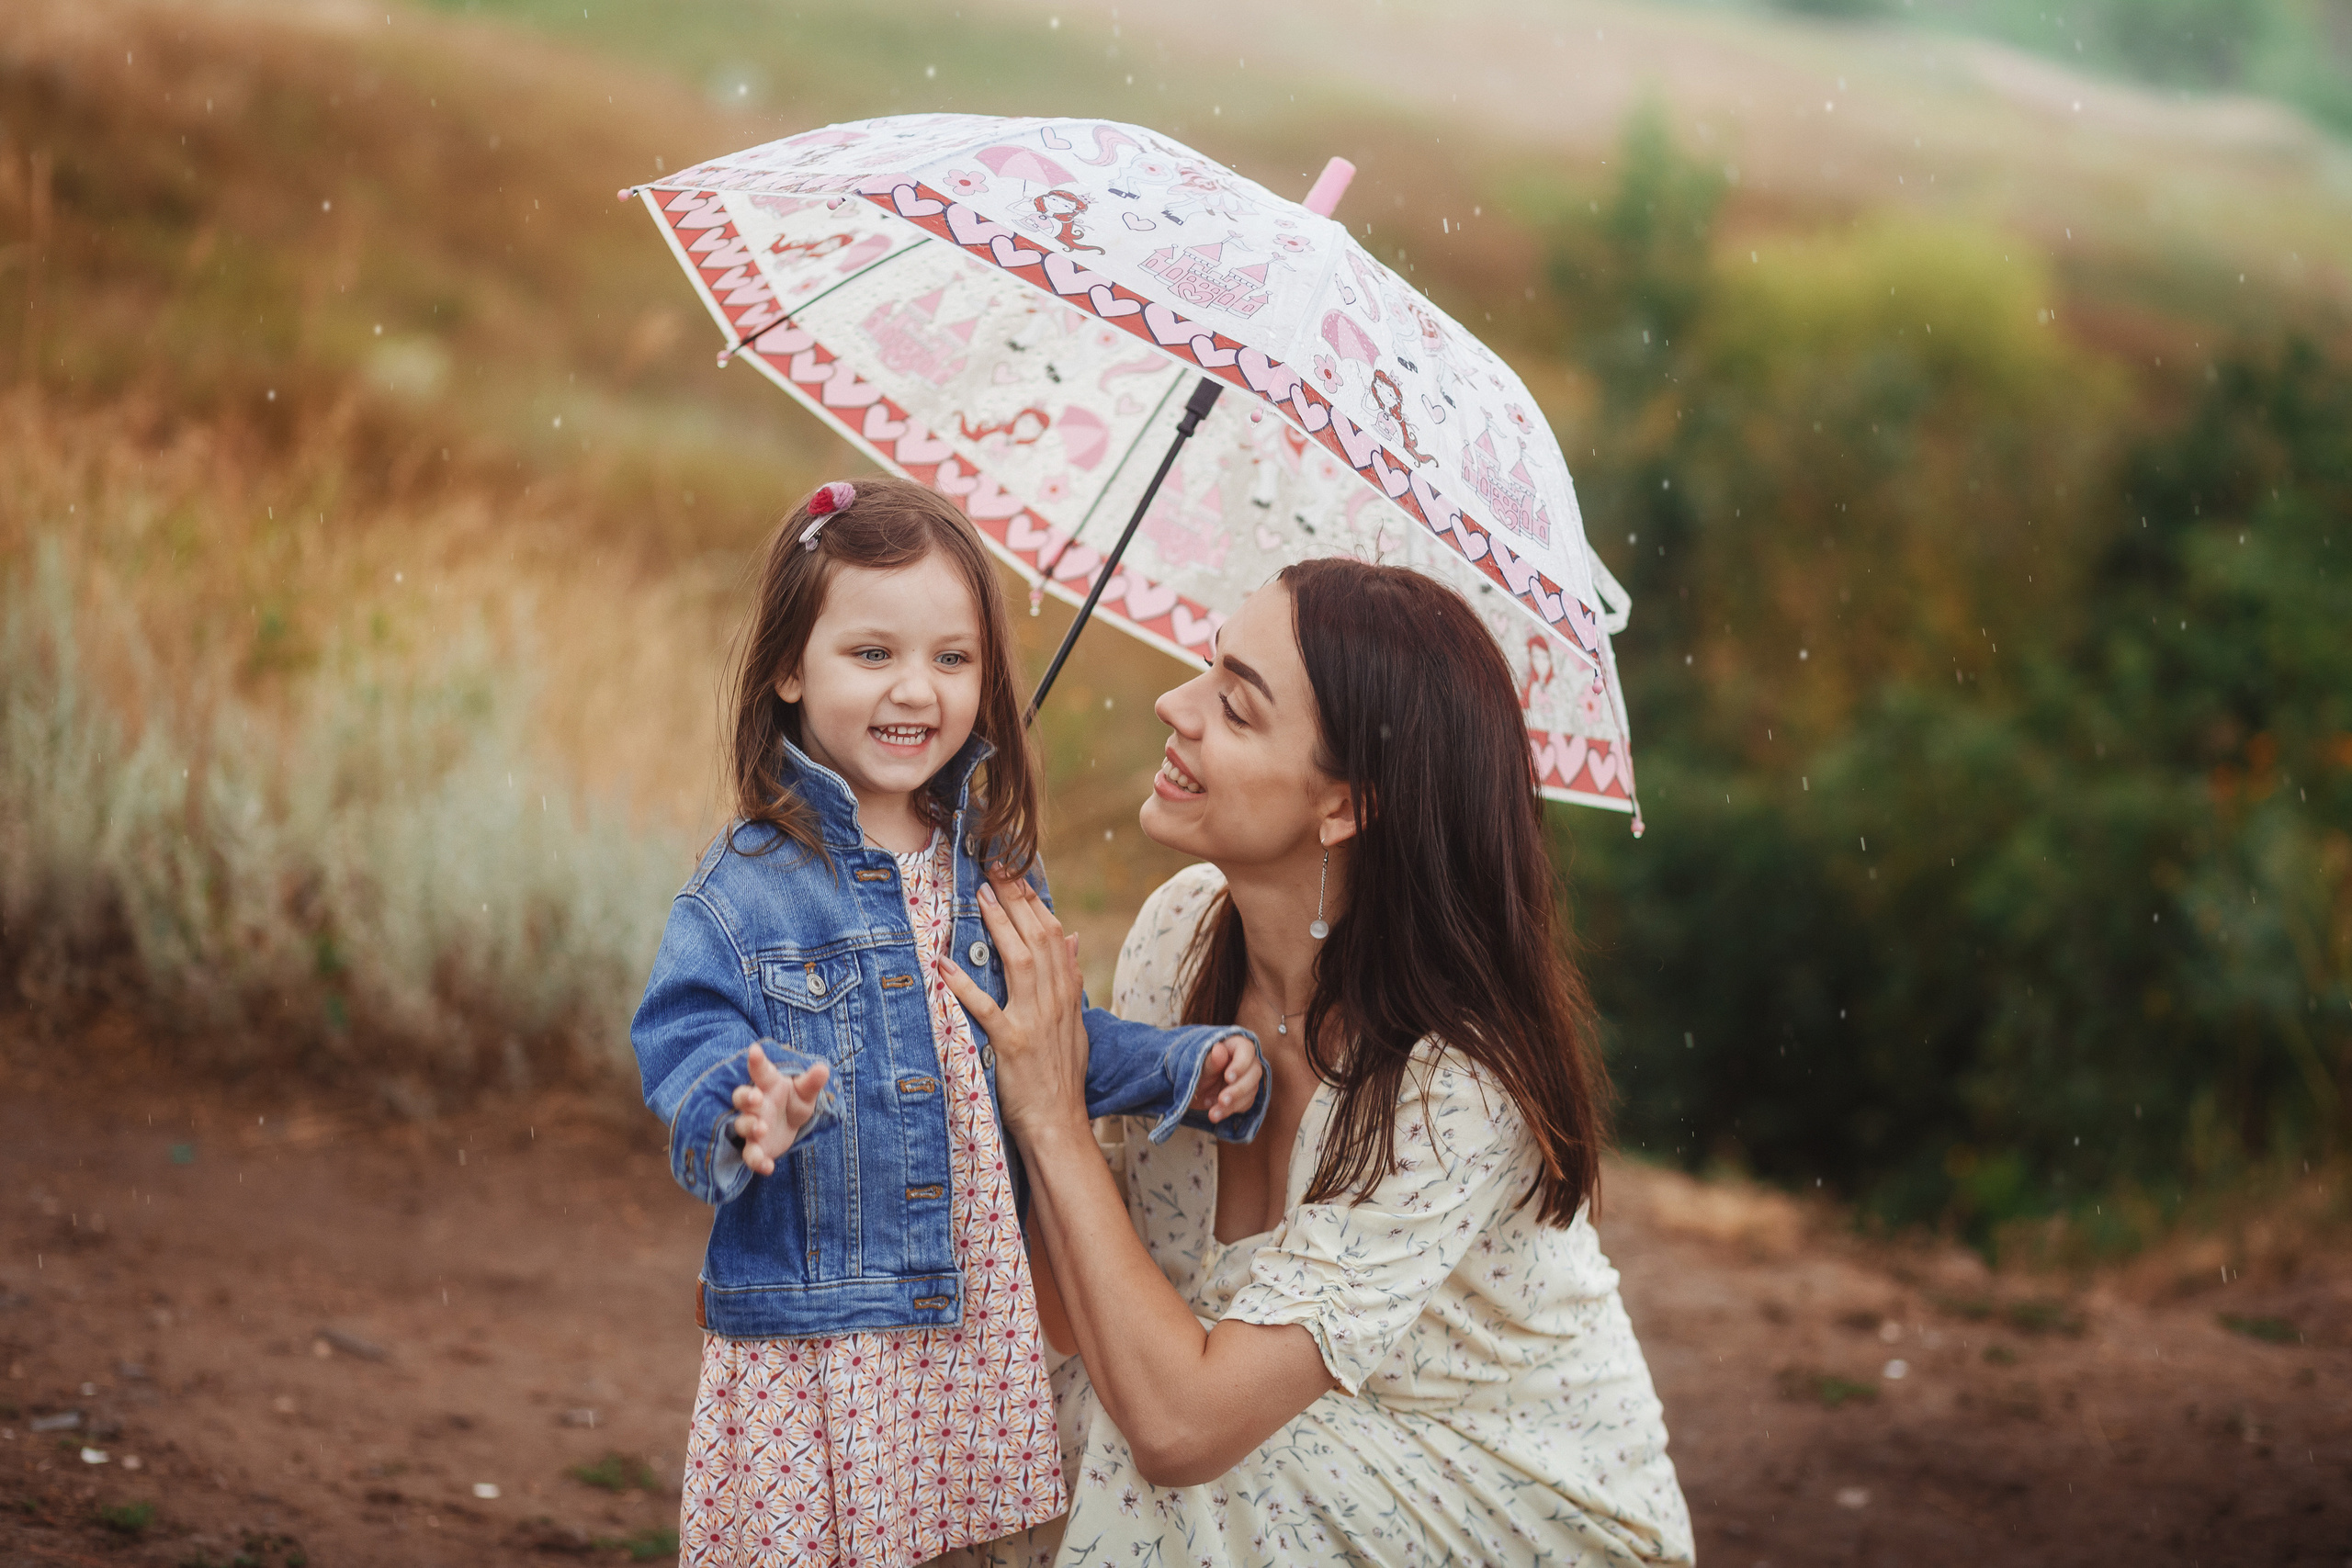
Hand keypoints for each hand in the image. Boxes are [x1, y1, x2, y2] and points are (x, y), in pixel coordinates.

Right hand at [729, 1044, 830, 1175]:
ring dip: (750, 1127)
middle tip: (756, 1098)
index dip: (757, 1062)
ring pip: (742, 1125)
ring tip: (762, 1129)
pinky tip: (768, 1167)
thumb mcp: (805, 1092)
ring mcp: (753, 1126)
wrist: (789, 1126)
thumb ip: (812, 1082)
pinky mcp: (756, 1148)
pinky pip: (751, 1155)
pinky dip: (757, 1162)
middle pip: (742, 1097)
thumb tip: (823, 1068)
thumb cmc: (794, 1101)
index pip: (761, 1071)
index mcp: (768, 1085)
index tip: (755, 1050)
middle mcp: (756, 1105)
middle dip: (746, 1097)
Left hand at [939, 873, 1089, 1143]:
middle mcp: (1055, 1001)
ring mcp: (1035, 1021)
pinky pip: (986, 1008)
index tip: (1016, 874)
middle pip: (1039, 937)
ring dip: (999, 926)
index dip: (1034, 901)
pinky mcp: (1012, 1044)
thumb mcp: (1075, 1023)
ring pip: (1020, 962)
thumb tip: (1072, 939)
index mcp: (1067, 993)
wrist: (1060, 1122)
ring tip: (980, 896)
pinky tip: (944, 964)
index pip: (1054, 935)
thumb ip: (1070, 980)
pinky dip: (964, 985)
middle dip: (1017, 899)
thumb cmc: (1062, 1075)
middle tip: (995, 867)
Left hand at [1192, 1033, 1261, 1123]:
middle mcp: (1246, 1061)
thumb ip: (1210, 1060)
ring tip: (1213, 1114)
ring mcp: (1248, 1078)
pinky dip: (1230, 1111)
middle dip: (1238, 1090)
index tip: (1228, 1077)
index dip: (1240, 1064)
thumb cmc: (1195, 1070)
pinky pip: (1245, 1104)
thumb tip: (1219, 1049)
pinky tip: (1215, 1113)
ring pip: (1251, 1091)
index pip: (1247, 1050)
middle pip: (1254, 1073)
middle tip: (1222, 1100)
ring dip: (1233, 1105)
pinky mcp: (1246, 1095)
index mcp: (1235, 1045)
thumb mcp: (1198, 1065)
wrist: (1192, 1089)